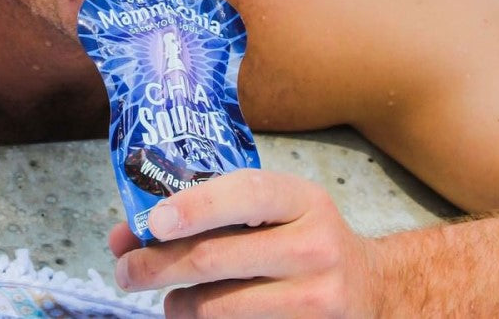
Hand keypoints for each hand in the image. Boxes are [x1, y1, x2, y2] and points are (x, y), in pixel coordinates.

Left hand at [110, 169, 378, 316]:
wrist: (372, 289)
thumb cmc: (303, 238)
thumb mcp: (276, 210)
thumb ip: (211, 210)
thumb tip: (127, 234)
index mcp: (303, 200)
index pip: (245, 193)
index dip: (196, 205)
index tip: (154, 221)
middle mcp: (315, 247)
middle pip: (218, 258)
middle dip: (159, 265)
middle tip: (126, 269)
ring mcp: (317, 300)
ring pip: (219, 307)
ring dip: (178, 304)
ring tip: (166, 298)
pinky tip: (193, 314)